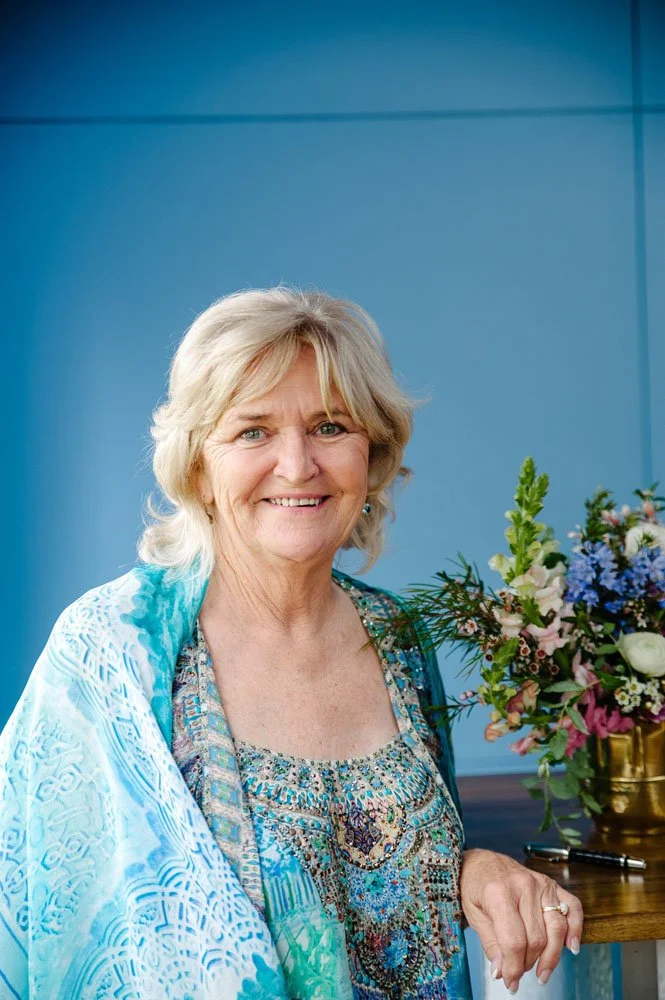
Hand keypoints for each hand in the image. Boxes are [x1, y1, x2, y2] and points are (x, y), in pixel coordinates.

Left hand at [460, 848, 582, 993]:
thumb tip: (502, 972)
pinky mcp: (551, 883)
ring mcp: (540, 883)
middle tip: (519, 975)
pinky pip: (573, 906)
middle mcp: (523, 886)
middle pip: (536, 938)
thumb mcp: (473, 914)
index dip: (513, 967)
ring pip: (556, 928)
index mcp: (499, 893)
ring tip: (542, 973)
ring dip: (552, 956)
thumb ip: (490, 943)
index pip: (514, 941)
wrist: (479, 861)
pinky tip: (571, 947)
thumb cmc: (474, 886)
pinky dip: (576, 928)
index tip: (510, 982)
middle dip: (528, 964)